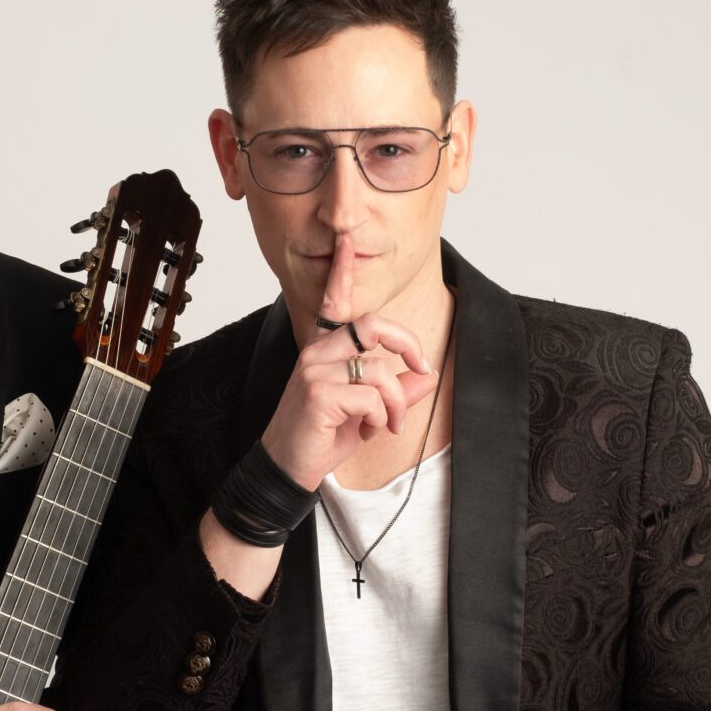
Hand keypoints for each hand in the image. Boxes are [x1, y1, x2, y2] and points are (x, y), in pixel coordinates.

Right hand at [259, 234, 439, 490]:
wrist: (286, 467)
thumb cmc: (320, 437)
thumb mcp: (365, 412)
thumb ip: (394, 391)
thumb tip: (425, 377)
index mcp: (323, 351)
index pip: (333, 303)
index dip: (341, 272)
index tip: (346, 242)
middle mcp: (316, 353)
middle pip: (373, 325)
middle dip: (408, 344)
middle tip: (422, 367)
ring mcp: (315, 371)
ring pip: (380, 369)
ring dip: (397, 402)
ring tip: (389, 422)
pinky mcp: (320, 394)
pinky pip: (372, 397)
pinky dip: (383, 416)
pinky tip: (371, 429)